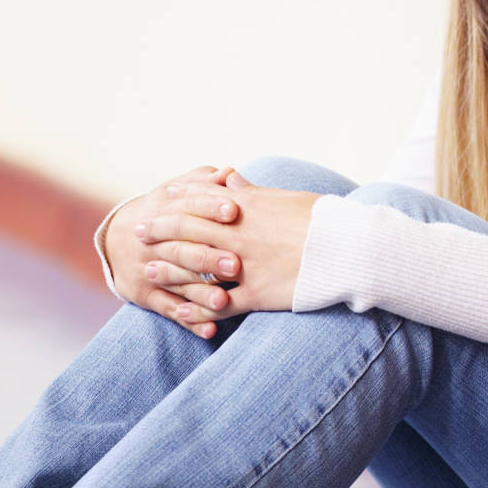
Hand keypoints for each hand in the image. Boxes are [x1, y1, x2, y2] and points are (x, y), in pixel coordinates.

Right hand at [104, 166, 243, 337]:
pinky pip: (168, 309)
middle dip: (207, 257)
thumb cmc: (165, 210)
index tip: (234, 210)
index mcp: (164, 211)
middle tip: (235, 264)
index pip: (188, 207)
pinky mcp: (144, 295)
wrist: (116, 237)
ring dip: (200, 294)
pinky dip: (189, 320)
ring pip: (176, 283)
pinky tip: (210, 330)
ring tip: (224, 302)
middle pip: (181, 249)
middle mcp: (153, 242)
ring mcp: (148, 270)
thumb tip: (230, 173)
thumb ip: (204, 183)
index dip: (210, 207)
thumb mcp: (177, 192)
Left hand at [133, 170, 316, 325]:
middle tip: (139, 233)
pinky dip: (197, 309)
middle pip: (188, 230)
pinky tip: (181, 312)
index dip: (177, 201)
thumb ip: (251, 190)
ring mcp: (245, 265)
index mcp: (248, 208)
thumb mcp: (286, 196)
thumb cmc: (324, 219)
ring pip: (195, 267)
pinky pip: (218, 305)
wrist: (348, 248)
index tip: (160, 201)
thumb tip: (229, 175)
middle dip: (160, 230)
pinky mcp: (256, 294)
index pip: (202, 200)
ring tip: (148, 270)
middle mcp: (240, 234)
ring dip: (168, 269)